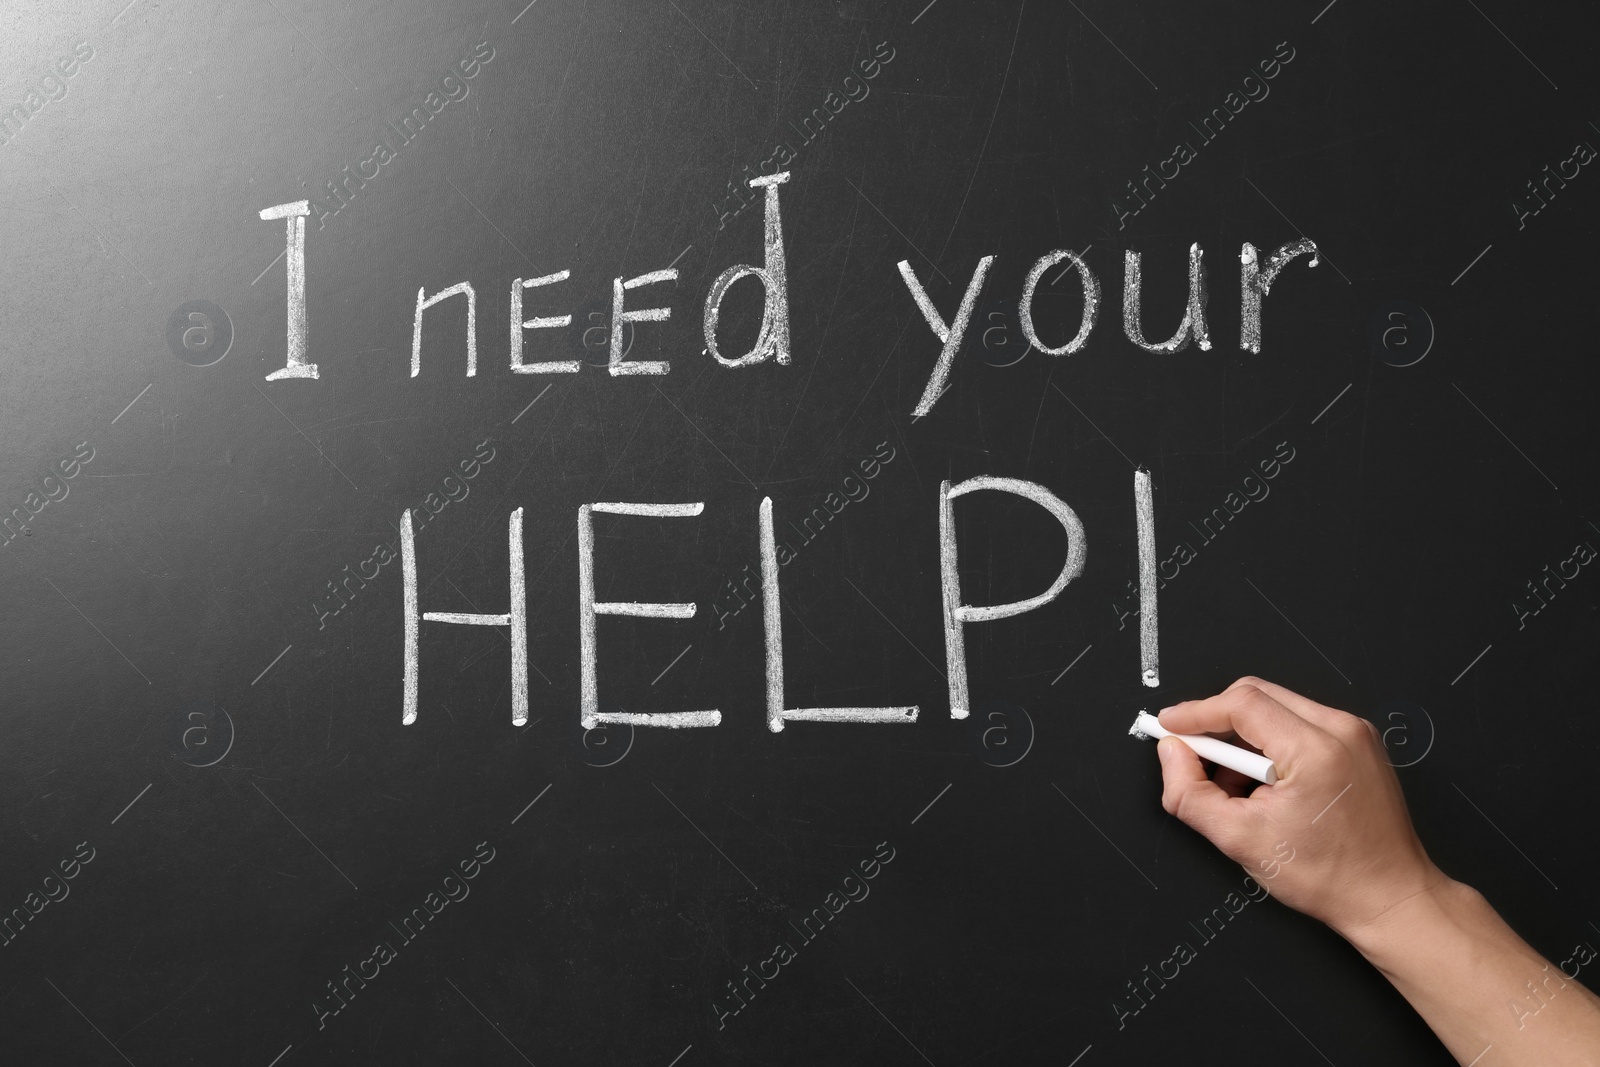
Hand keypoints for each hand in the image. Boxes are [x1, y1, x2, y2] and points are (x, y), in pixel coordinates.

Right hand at [1155, 677, 1446, 938]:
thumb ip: (1190, 794)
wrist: (1390, 898)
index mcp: (1316, 748)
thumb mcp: (1240, 840)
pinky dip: (1271, 745)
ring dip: (1244, 737)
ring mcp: (1356, 734)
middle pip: (1258, 696)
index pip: (1241, 703)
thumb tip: (1171, 754)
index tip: (1167, 726)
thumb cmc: (1329, 876)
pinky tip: (1264, 786)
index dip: (1195, 712)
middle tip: (1194, 758)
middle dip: (1217, 723)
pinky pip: (1300, 724)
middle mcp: (1341, 729)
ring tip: (1236, 787)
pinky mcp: (1359, 744)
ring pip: (1278, 708)